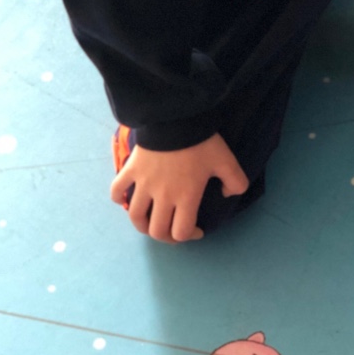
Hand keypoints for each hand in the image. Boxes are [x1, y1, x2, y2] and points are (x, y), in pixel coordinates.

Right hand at [111, 133, 248, 242]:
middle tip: (174, 230)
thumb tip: (227, 195)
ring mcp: (143, 184)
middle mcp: (162, 196)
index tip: (197, 230)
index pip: (180, 232)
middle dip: (166, 236)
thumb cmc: (202, 142)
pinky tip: (124, 198)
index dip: (189, 236)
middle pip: (157, 230)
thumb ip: (236, 182)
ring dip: (142, 224)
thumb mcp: (227, 161)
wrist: (175, 117)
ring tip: (149, 221)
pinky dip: (118, 197)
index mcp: (185, 197)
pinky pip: (117, 189)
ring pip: (135, 216)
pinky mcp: (130, 170)